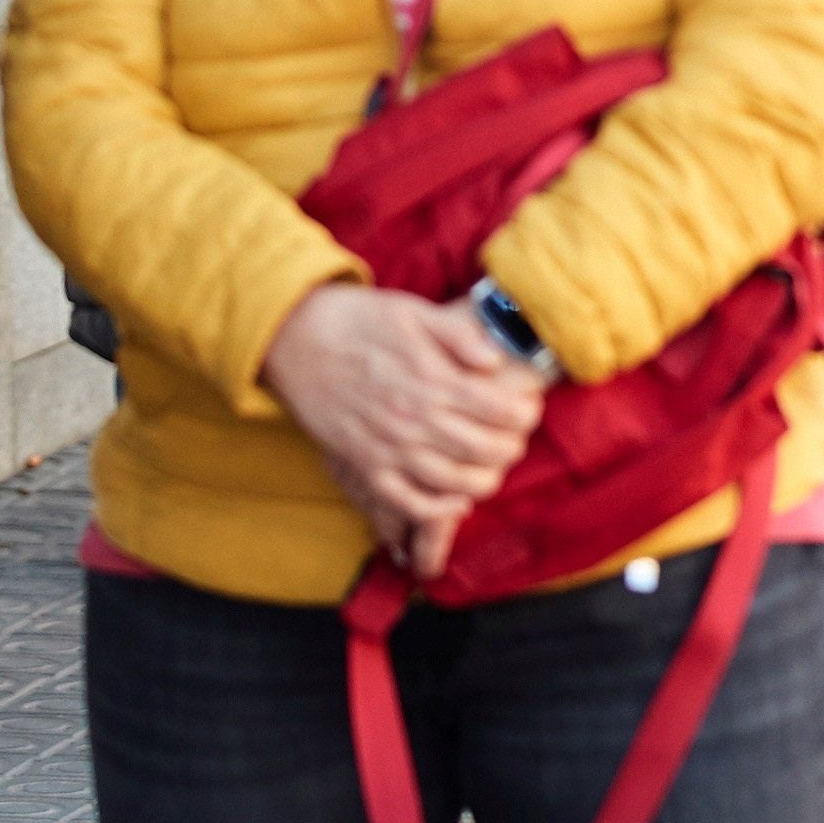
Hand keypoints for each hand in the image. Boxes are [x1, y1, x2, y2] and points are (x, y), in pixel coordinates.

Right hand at [263, 282, 542, 574]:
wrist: (294, 338)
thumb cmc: (359, 320)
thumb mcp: (414, 313)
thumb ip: (459, 336)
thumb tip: (496, 360)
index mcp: (430, 378)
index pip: (498, 409)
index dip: (524, 414)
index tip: (529, 409)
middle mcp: (412, 418)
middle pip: (482, 449)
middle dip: (511, 448)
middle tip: (517, 439)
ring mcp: (386, 446)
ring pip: (450, 481)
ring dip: (484, 481)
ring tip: (494, 468)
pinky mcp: (362, 465)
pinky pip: (406, 502)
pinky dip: (438, 509)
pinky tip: (458, 502)